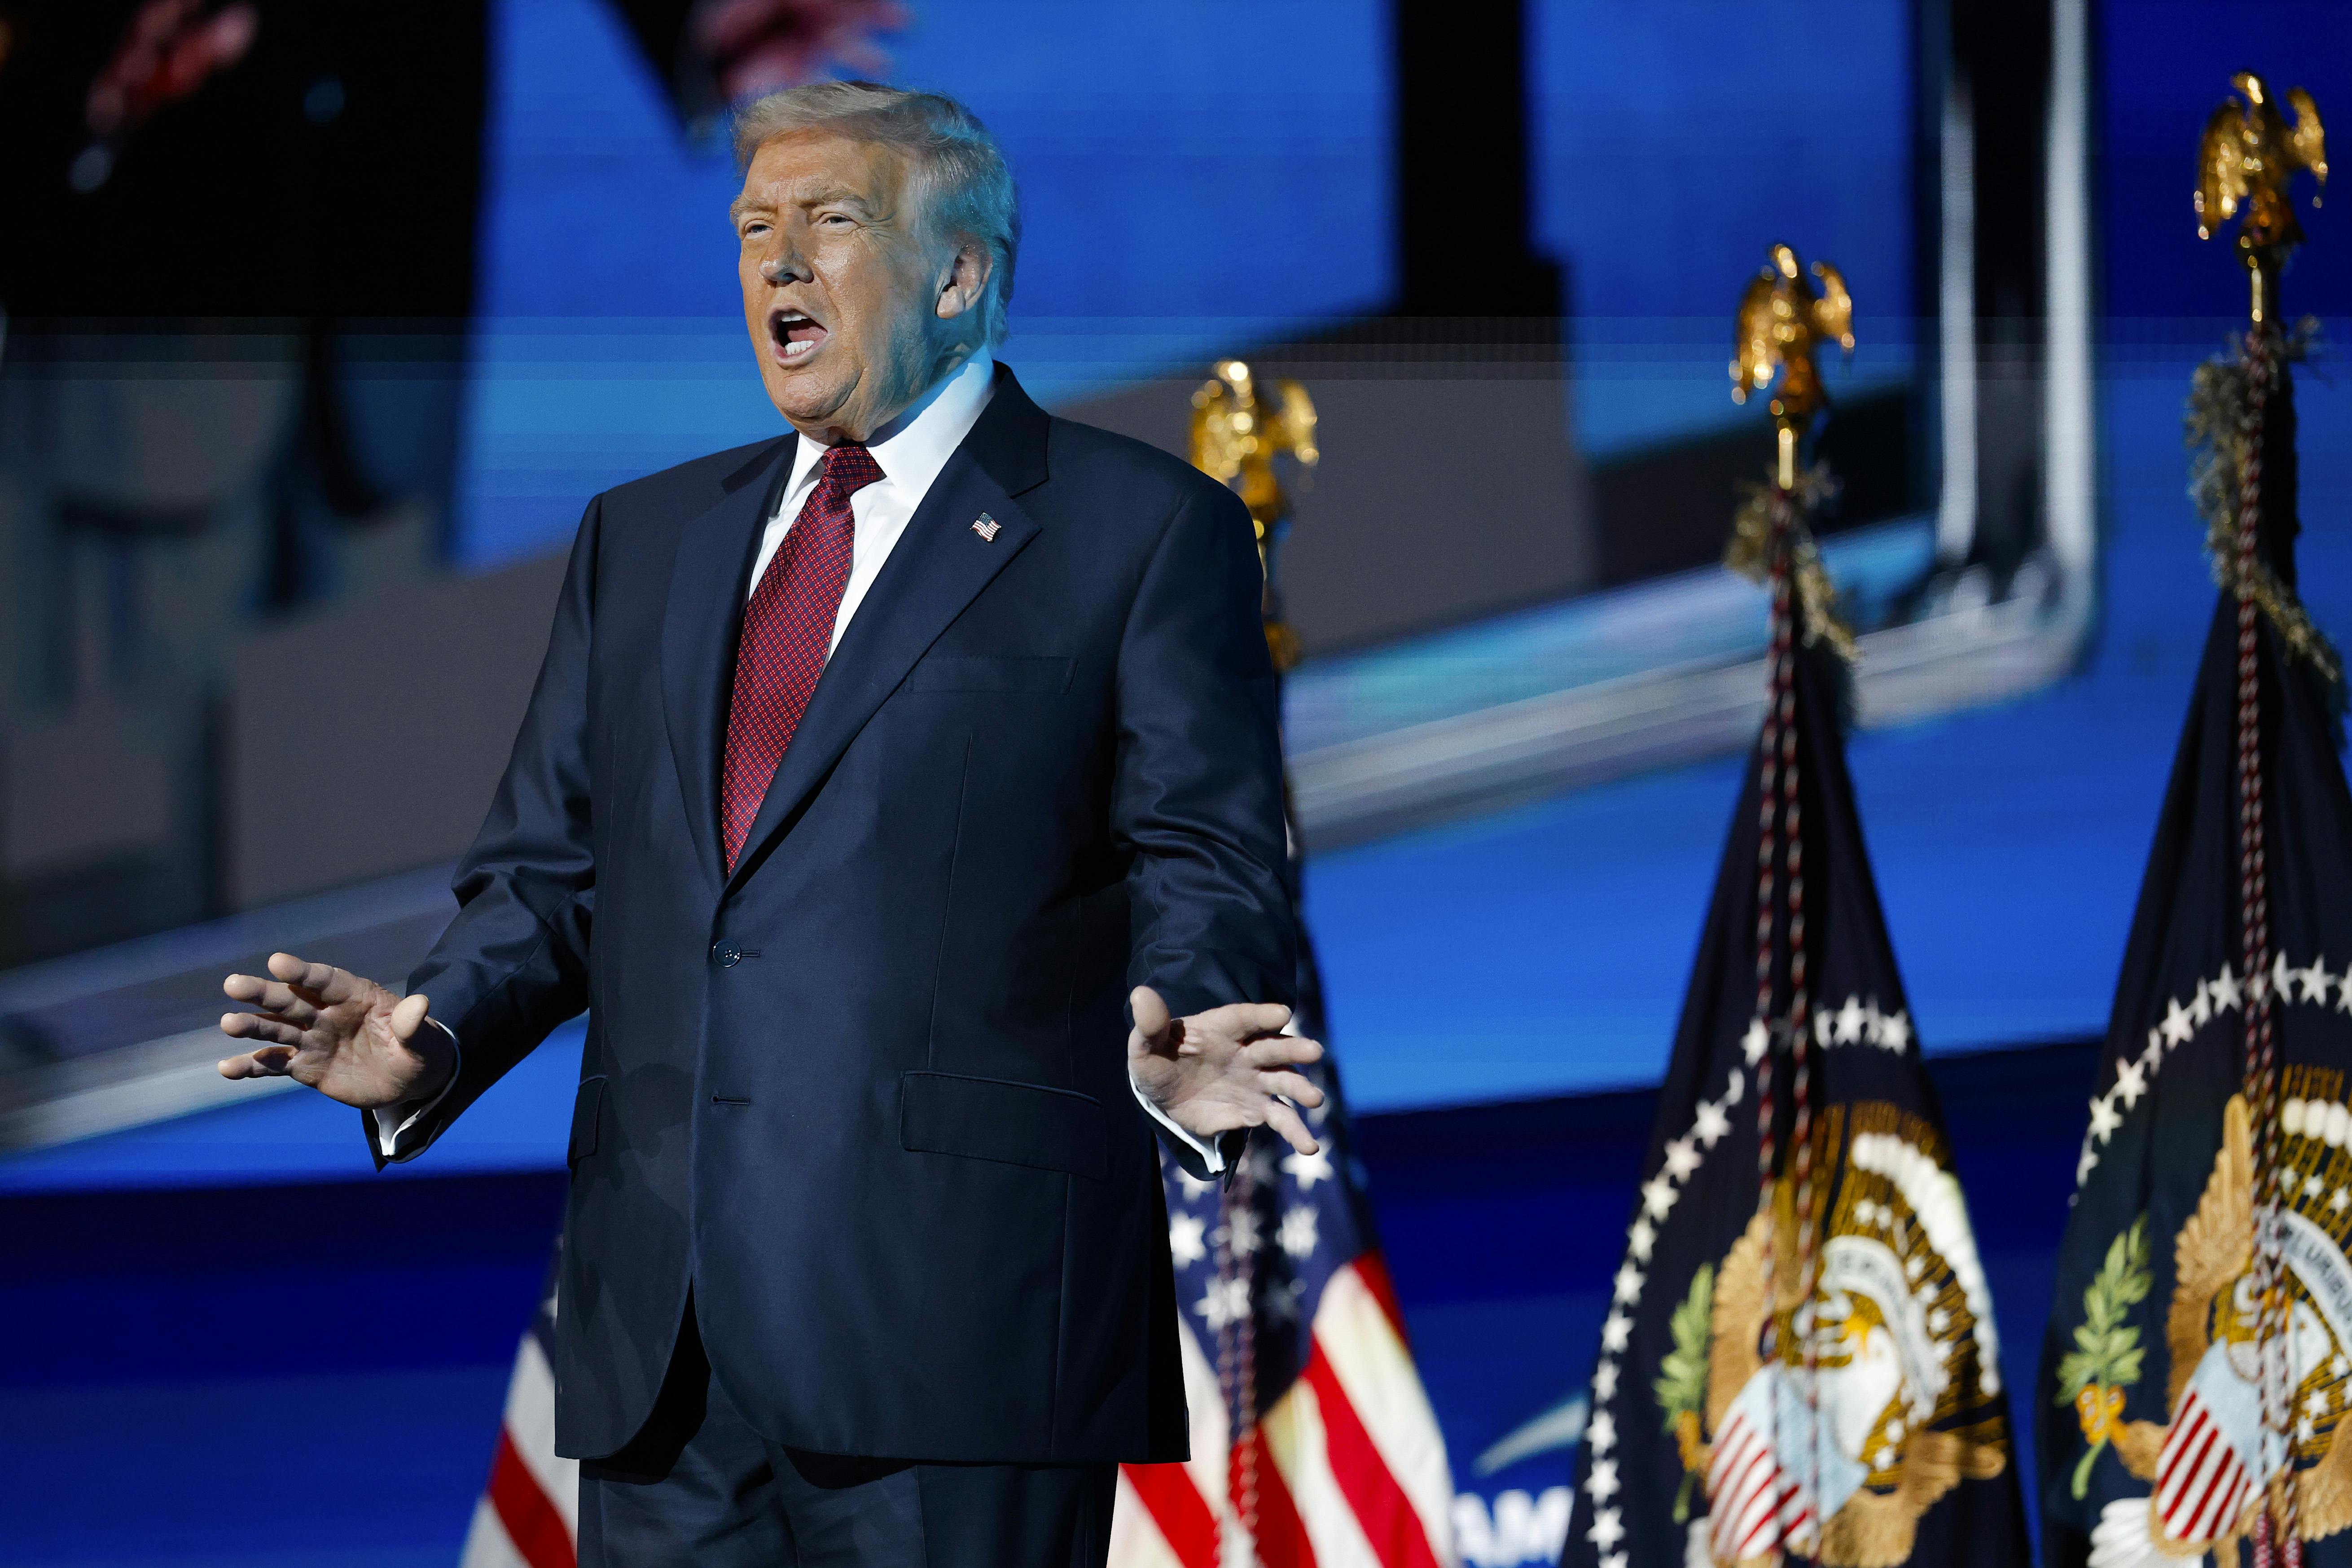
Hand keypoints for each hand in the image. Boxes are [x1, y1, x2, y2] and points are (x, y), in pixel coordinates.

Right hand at [216, 952, 452, 1110]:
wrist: (410, 1080)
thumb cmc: (419, 1049)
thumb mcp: (424, 1039)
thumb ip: (415, 1024)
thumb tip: (421, 1003)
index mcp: (355, 996)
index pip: (325, 980)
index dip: (302, 972)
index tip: (277, 963)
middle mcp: (327, 1013)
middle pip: (291, 1000)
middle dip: (263, 992)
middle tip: (233, 984)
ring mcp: (313, 1039)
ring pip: (276, 1030)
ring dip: (252, 1027)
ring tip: (229, 1024)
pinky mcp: (305, 1067)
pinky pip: (274, 1065)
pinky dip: (251, 1067)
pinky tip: (227, 1068)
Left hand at [1126, 986, 1325, 1156]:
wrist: (1162, 1095)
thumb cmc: (1157, 1061)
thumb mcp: (1145, 1044)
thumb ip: (1150, 1023)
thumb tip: (1140, 994)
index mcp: (1220, 1028)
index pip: (1243, 1018)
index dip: (1262, 1015)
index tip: (1283, 1014)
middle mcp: (1245, 1052)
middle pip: (1273, 1047)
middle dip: (1294, 1048)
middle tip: (1314, 1052)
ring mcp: (1254, 1081)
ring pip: (1283, 1082)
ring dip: (1300, 1089)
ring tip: (1315, 1099)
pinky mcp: (1254, 1110)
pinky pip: (1279, 1119)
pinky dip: (1295, 1132)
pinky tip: (1309, 1147)